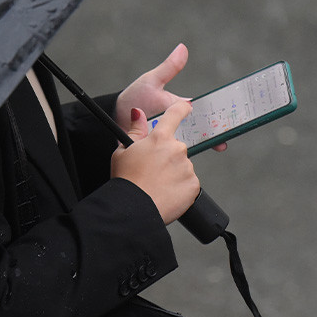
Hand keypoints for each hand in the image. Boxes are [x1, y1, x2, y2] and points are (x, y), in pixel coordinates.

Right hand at [111, 102, 199, 223]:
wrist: (133, 209)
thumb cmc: (126, 181)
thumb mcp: (123, 151)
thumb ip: (135, 130)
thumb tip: (138, 113)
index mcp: (159, 138)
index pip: (175, 114)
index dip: (181, 108)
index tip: (186, 108)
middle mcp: (177, 149)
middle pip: (176, 147)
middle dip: (167, 156)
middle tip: (153, 171)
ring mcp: (187, 167)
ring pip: (183, 166)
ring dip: (174, 173)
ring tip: (157, 185)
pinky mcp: (193, 185)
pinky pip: (189, 183)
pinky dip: (180, 187)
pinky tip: (166, 193)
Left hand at [114, 43, 226, 151]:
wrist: (115, 119)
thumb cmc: (135, 98)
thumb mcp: (152, 81)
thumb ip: (169, 68)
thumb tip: (183, 48)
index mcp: (181, 107)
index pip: (204, 112)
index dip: (219, 115)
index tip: (233, 116)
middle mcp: (179, 124)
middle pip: (202, 129)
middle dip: (217, 133)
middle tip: (229, 136)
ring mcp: (172, 137)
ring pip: (191, 143)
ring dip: (204, 143)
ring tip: (219, 145)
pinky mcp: (162, 151)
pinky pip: (176, 155)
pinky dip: (184, 156)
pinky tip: (192, 158)